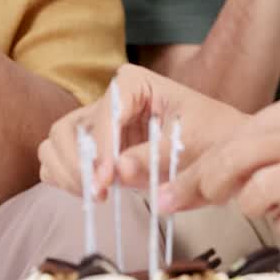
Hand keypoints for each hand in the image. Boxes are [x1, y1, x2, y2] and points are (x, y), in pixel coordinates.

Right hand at [38, 64, 246, 198]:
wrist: (223, 150)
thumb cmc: (212, 137)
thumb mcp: (191, 143)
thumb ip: (154, 156)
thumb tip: (118, 170)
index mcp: (133, 84)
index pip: (103, 114)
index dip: (100, 148)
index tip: (106, 180)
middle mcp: (109, 99)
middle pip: (68, 128)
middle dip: (76, 164)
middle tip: (97, 193)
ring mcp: (98, 124)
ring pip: (56, 144)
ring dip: (67, 173)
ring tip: (95, 196)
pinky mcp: (95, 149)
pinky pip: (60, 161)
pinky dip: (66, 179)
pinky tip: (92, 193)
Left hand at [162, 94, 279, 256]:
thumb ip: (238, 170)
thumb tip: (174, 192)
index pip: (228, 141)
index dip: (191, 172)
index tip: (165, 196)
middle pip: (237, 158)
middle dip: (207, 187)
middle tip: (203, 204)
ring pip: (261, 188)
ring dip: (250, 208)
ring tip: (262, 212)